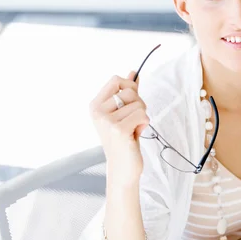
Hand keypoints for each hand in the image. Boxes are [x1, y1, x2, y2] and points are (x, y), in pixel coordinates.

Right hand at [89, 71, 149, 185]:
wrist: (122, 167)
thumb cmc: (123, 139)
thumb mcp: (123, 113)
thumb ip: (127, 92)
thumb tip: (133, 72)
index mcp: (95, 105)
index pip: (115, 80)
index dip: (129, 86)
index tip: (132, 100)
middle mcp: (98, 112)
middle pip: (129, 91)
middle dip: (138, 103)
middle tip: (133, 120)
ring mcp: (107, 121)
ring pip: (138, 104)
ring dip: (142, 116)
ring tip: (133, 129)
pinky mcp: (119, 130)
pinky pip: (142, 115)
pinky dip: (144, 124)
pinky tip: (136, 134)